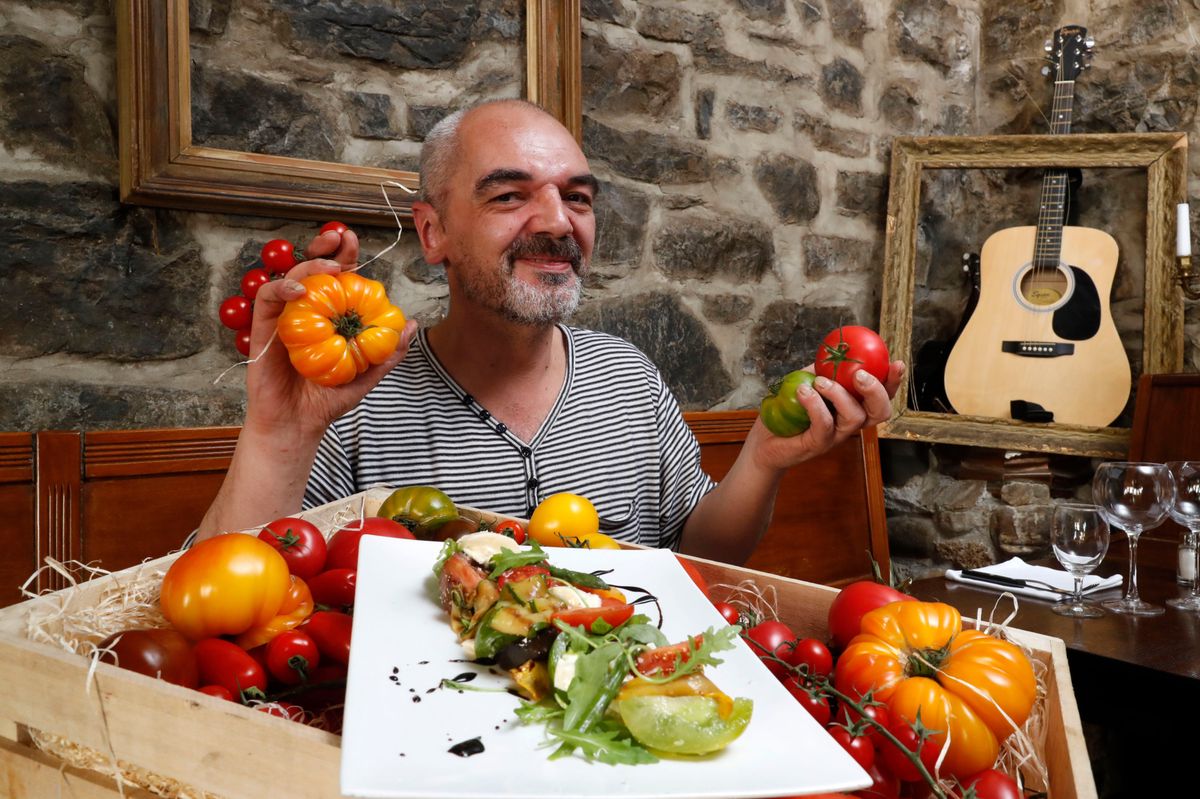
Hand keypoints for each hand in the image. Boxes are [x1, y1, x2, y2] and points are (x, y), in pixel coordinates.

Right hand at [242, 227, 416, 437]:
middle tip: (339, 236)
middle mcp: (305, 312)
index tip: (354, 240)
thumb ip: (387, 353)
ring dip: (309, 265)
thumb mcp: (366, 376)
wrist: (297, 426)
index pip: (336, 278)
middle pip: (311, 269)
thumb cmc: (327, 400)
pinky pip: (267, 299)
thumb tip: (412, 326)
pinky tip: (298, 290)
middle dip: (325, 247)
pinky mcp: (262, 329)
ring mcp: (283, 319)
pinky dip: (281, 288)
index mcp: (328, 317)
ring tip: (331, 267)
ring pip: (289, 277)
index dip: (344, 256)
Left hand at [747, 360, 904, 470]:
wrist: (765, 442)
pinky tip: (803, 391)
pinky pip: (824, 424)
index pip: (883, 395)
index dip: (893, 381)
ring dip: (839, 394)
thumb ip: (823, 369)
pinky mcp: (817, 444)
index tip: (896, 362)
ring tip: (820, 381)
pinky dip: (815, 404)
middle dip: (876, 390)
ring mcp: (836, 436)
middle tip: (860, 375)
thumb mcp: (808, 382)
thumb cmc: (789, 412)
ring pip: (855, 417)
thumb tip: (835, 347)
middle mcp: (850, 423)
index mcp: (854, 406)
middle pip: (880, 411)